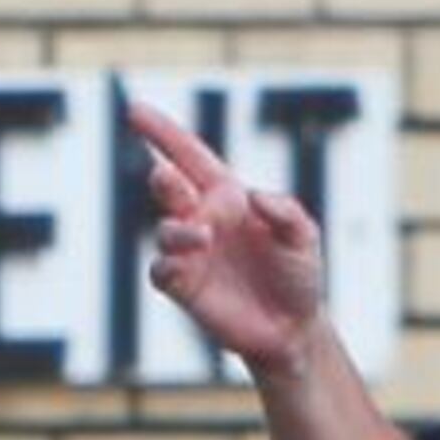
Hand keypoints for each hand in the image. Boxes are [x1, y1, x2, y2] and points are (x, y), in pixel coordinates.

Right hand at [126, 99, 326, 375]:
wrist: (292, 329)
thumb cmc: (299, 276)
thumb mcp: (305, 238)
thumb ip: (286, 212)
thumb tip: (254, 198)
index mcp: (229, 197)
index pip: (190, 157)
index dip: (163, 133)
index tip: (134, 110)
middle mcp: (203, 219)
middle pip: (168, 187)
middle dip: (163, 180)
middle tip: (167, 178)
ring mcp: (190, 253)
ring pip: (165, 230)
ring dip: (178, 230)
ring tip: (204, 238)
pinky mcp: (183, 285)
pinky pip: (160, 269)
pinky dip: (167, 263)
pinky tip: (186, 263)